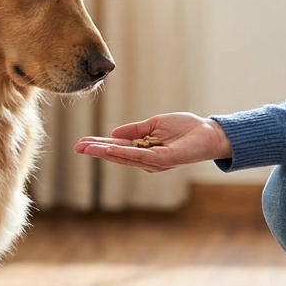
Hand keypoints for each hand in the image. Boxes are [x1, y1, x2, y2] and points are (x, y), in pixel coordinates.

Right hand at [74, 112, 232, 172]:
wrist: (208, 133)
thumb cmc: (185, 128)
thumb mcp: (154, 124)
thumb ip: (135, 130)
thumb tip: (113, 133)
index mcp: (143, 149)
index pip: (117, 147)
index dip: (99, 145)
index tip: (82, 142)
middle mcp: (146, 159)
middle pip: (117, 155)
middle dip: (97, 150)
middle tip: (77, 147)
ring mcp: (154, 161)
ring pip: (124, 157)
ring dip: (105, 152)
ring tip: (87, 147)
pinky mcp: (163, 160)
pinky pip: (140, 156)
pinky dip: (124, 152)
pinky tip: (110, 148)